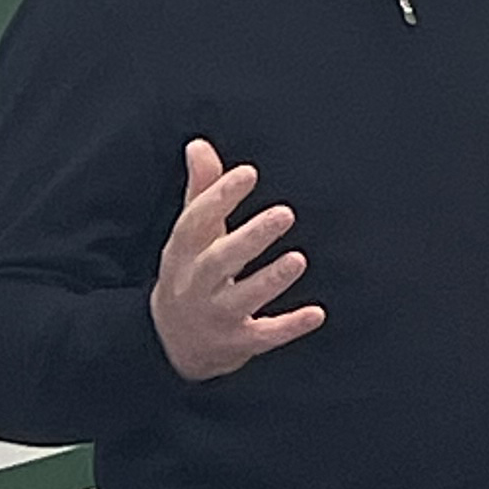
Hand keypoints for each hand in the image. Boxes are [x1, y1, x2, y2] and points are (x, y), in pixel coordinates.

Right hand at [150, 139, 324, 381]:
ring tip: (298, 259)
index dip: (219, 197)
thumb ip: (201, 191)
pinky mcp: (236, 344)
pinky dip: (289, 327)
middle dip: (249, 238)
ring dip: (270, 280)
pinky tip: (317, 313)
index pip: (196, 222)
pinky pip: (263, 337)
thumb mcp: (190, 237)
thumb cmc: (189, 275)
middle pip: (218, 262)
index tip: (248, 173)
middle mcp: (194, 286)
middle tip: (285, 214)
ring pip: (241, 300)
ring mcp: (214, 318)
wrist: (170, 343)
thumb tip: (199, 144)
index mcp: (181, 253)